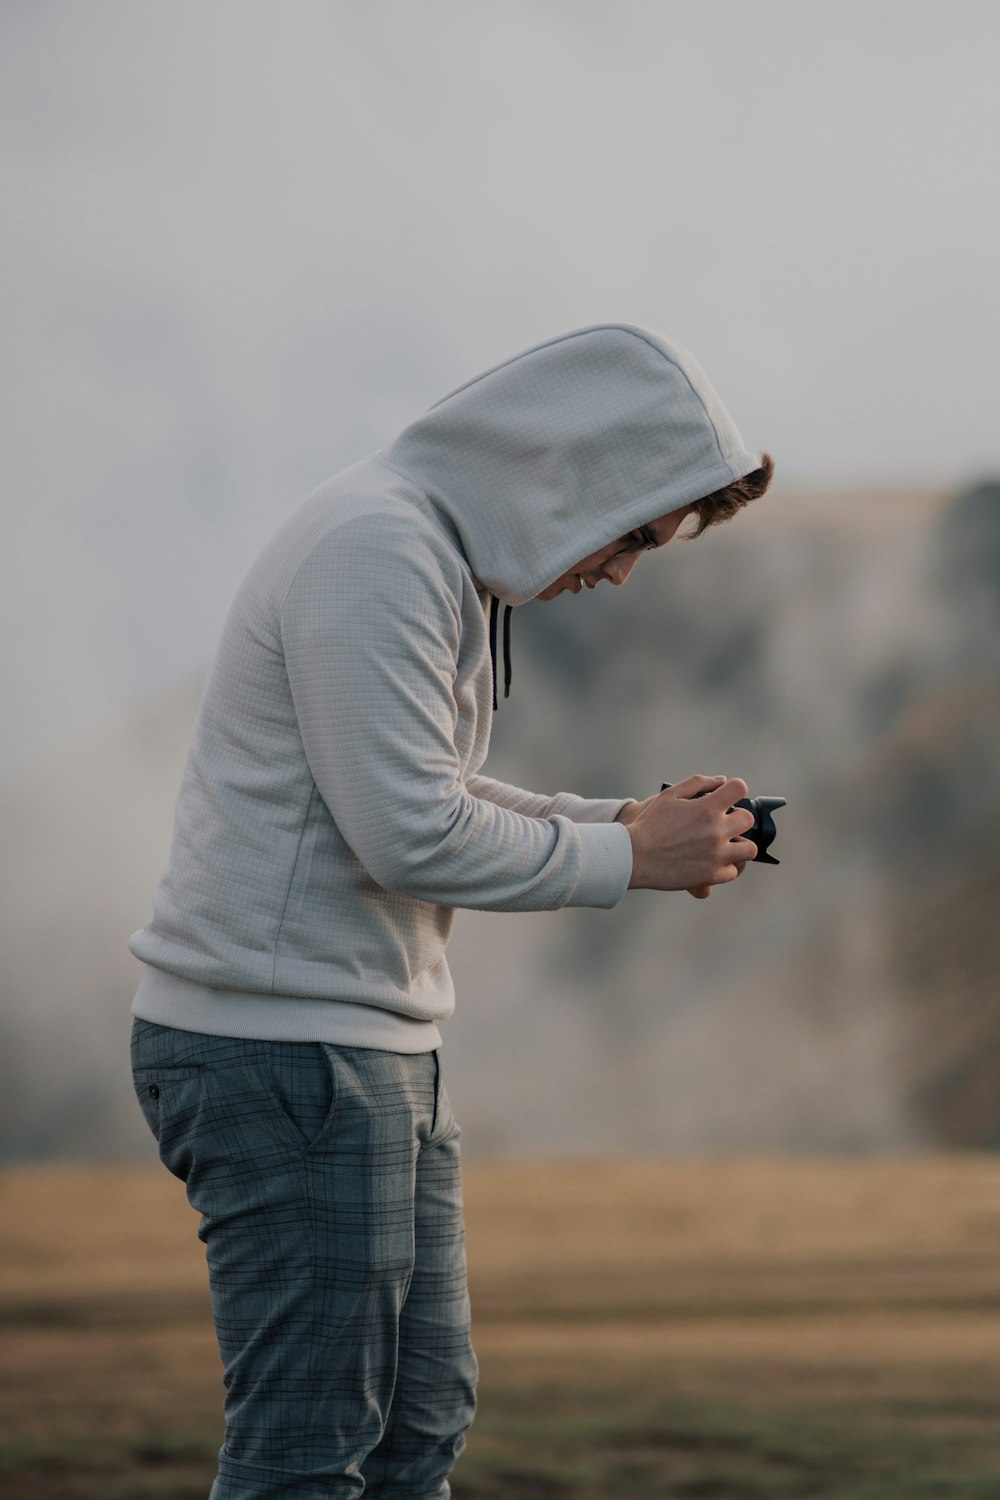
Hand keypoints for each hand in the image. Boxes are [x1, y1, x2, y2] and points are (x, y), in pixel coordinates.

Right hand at [623, 774, 756, 893]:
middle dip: (738, 818)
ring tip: (726, 845)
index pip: (739, 788)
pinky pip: (732, 871)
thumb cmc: (649, 824)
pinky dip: (725, 867)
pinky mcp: (711, 875)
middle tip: (724, 823)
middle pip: (747, 820)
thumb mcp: (669, 795)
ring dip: (740, 845)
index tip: (729, 796)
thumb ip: (698, 783)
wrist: (634, 856)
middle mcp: (716, 831)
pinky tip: (713, 861)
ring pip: (749, 849)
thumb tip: (721, 780)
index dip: (735, 789)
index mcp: (706, 808)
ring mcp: (716, 855)